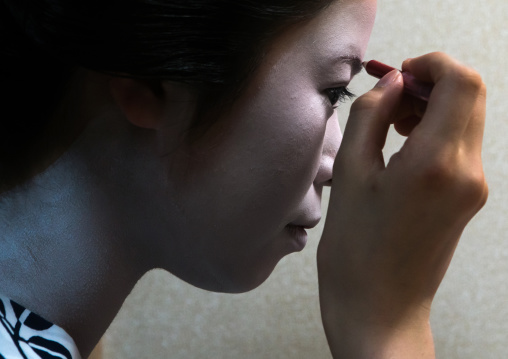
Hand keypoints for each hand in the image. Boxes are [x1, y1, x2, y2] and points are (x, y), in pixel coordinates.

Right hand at [317, 52, 487, 357]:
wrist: (379, 305)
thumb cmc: (356, 250)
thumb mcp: (349, 173)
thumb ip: (370, 115)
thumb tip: (389, 83)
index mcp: (435, 164)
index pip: (459, 83)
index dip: (429, 65)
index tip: (397, 74)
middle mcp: (467, 172)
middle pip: (469, 94)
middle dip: (429, 83)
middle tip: (387, 98)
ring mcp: (473, 186)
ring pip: (466, 117)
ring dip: (431, 106)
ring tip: (388, 124)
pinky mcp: (469, 196)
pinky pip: (460, 143)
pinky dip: (435, 129)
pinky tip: (401, 143)